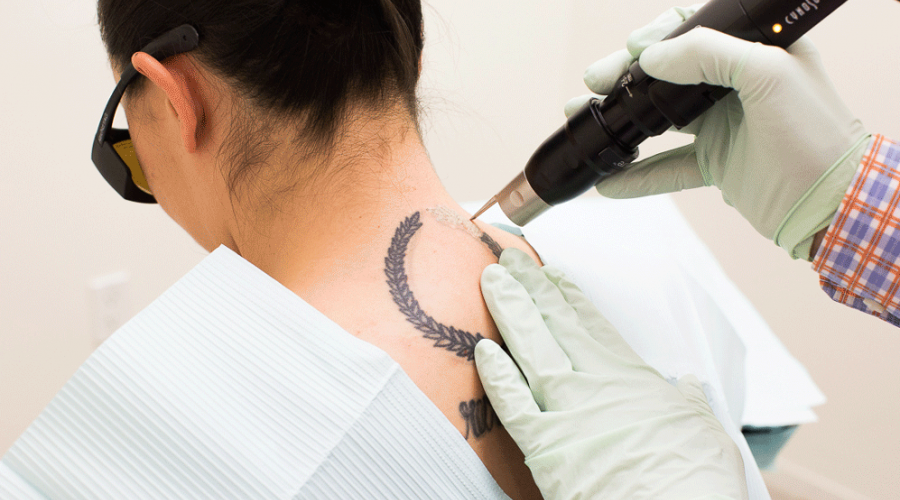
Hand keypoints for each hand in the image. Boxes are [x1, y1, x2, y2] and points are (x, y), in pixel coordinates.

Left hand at [476, 248, 747, 499]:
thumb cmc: (694, 477)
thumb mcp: (704, 430)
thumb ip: (691, 402)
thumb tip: (691, 386)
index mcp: (631, 376)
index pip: (591, 324)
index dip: (567, 295)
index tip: (551, 272)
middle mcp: (594, 383)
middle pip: (555, 323)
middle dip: (530, 287)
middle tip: (507, 258)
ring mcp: (566, 410)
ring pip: (530, 348)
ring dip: (510, 311)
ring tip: (491, 280)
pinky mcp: (544, 445)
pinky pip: (512, 403)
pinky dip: (496, 376)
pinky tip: (480, 350)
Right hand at [566, 4, 869, 259]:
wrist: (833, 205)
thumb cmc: (816, 134)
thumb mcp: (768, 74)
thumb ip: (709, 54)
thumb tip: (650, 57)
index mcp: (755, 52)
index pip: (695, 31)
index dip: (658, 36)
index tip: (631, 51)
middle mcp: (735, 85)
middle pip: (668, 73)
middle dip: (625, 76)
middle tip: (594, 82)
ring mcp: (723, 126)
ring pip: (659, 118)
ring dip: (621, 120)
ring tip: (582, 119)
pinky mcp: (716, 164)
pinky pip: (666, 168)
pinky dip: (637, 177)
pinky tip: (607, 182)